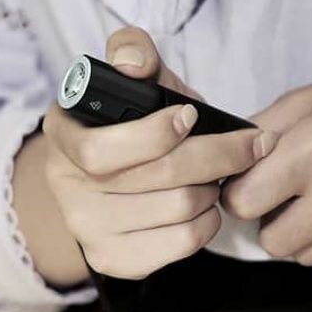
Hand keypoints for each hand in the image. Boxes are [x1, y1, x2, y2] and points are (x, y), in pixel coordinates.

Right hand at [41, 28, 273, 279]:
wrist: (109, 179)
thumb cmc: (131, 122)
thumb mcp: (132, 80)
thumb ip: (132, 52)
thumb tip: (133, 63)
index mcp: (62, 135)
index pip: (100, 150)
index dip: (154, 135)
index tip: (192, 116)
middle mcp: (64, 186)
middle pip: (154, 179)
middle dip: (215, 156)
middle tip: (249, 145)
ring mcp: (85, 228)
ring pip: (176, 210)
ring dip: (212, 189)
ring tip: (217, 174)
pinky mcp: (112, 259)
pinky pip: (180, 243)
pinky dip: (207, 223)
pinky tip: (205, 206)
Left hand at [221, 68, 311, 266]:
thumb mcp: (303, 102)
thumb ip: (256, 136)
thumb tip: (219, 168)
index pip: (245, 202)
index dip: (239, 194)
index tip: (249, 183)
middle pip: (273, 241)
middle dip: (270, 220)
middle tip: (285, 195)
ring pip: (306, 255)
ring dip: (304, 232)